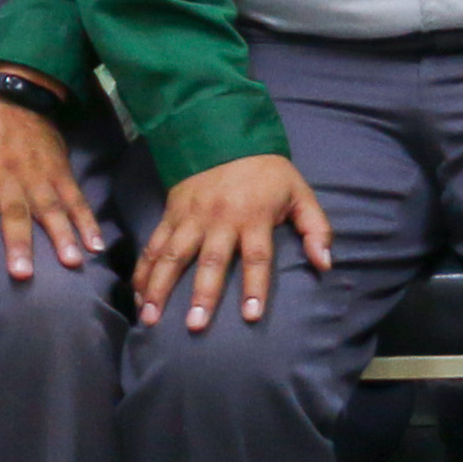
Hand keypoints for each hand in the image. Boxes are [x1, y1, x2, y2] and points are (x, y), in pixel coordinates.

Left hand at [0, 76, 101, 284]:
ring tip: (71, 262)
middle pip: (14, 215)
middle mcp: (8, 179)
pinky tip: (95, 244)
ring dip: (61, 235)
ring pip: (49, 208)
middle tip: (23, 274)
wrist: (10, 96)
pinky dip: (88, 220)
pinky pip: (75, 198)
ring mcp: (38, 175)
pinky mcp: (60, 171)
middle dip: (19, 244)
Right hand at [134, 153, 330, 326]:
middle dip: (202, 294)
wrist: (223, 135)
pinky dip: (143, 272)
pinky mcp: (170, 215)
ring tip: (150, 319)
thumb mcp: (300, 193)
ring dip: (160, 288)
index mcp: (254, 216)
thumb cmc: (267, 173)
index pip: (257, 256)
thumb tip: (325, 264)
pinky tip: (137, 297)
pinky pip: (153, 246)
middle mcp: (219, 219)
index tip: (252, 316)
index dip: (255, 286)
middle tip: (195, 326)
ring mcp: (190, 218)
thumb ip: (316, 229)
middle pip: (210, 260)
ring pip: (172, 256)